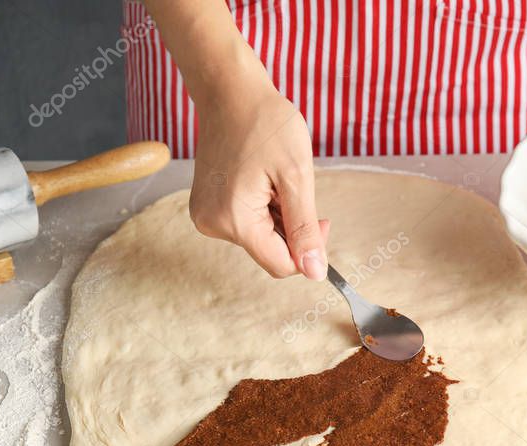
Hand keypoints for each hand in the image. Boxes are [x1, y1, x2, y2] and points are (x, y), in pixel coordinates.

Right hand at [189, 78, 328, 279]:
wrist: (230, 92)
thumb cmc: (265, 124)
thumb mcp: (296, 176)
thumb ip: (304, 228)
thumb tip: (314, 272)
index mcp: (234, 220)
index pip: (281, 264)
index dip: (308, 249)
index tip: (321, 217)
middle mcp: (212, 224)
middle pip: (269, 252)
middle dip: (291, 228)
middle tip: (294, 188)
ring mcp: (205, 216)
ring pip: (258, 239)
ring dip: (276, 217)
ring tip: (272, 178)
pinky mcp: (205, 207)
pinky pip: (244, 224)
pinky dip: (260, 210)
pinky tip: (260, 180)